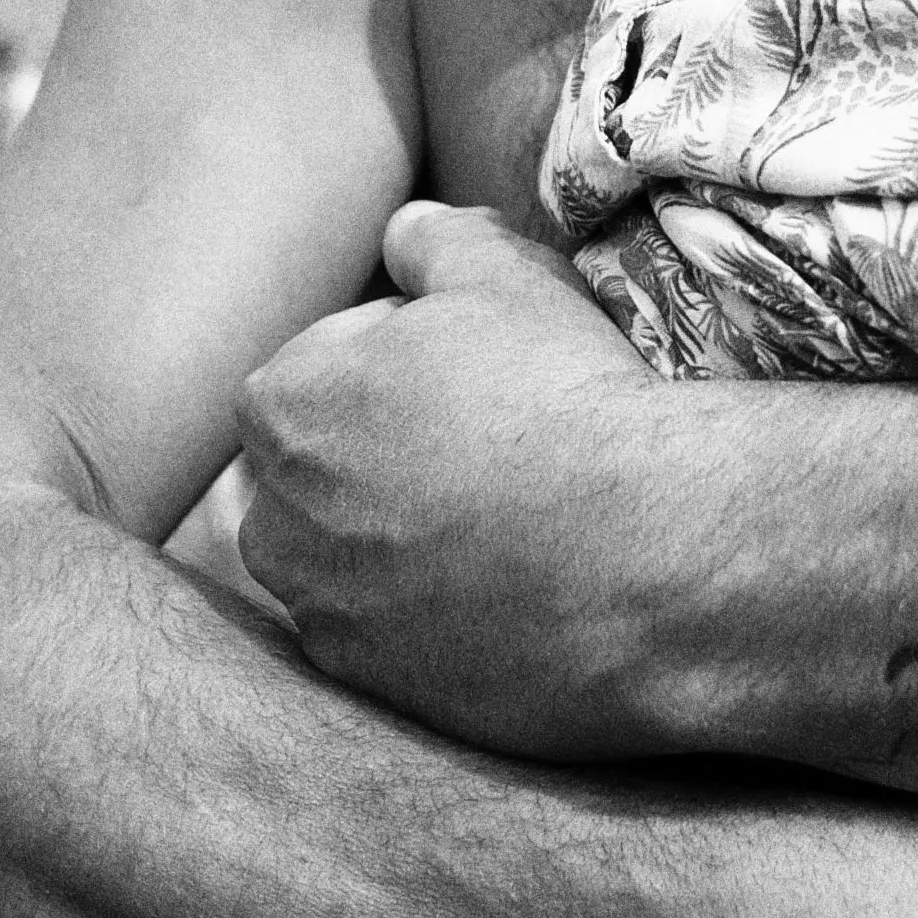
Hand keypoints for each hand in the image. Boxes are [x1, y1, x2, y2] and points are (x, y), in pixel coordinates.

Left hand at [236, 201, 677, 758]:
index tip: (479, 375)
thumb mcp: (501, 274)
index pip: (324, 367)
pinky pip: (389, 637)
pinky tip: (509, 592)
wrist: (644, 557)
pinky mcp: (375, 687)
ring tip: (503, 524)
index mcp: (282, 404)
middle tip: (494, 446)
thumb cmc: (566, 399)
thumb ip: (432, 238)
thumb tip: (404, 231)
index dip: (405, 361)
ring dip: (399, 539)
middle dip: (385, 454)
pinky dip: (430, 615)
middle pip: (324, 468)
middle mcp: (274, 519)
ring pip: (347, 558)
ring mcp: (321, 613)